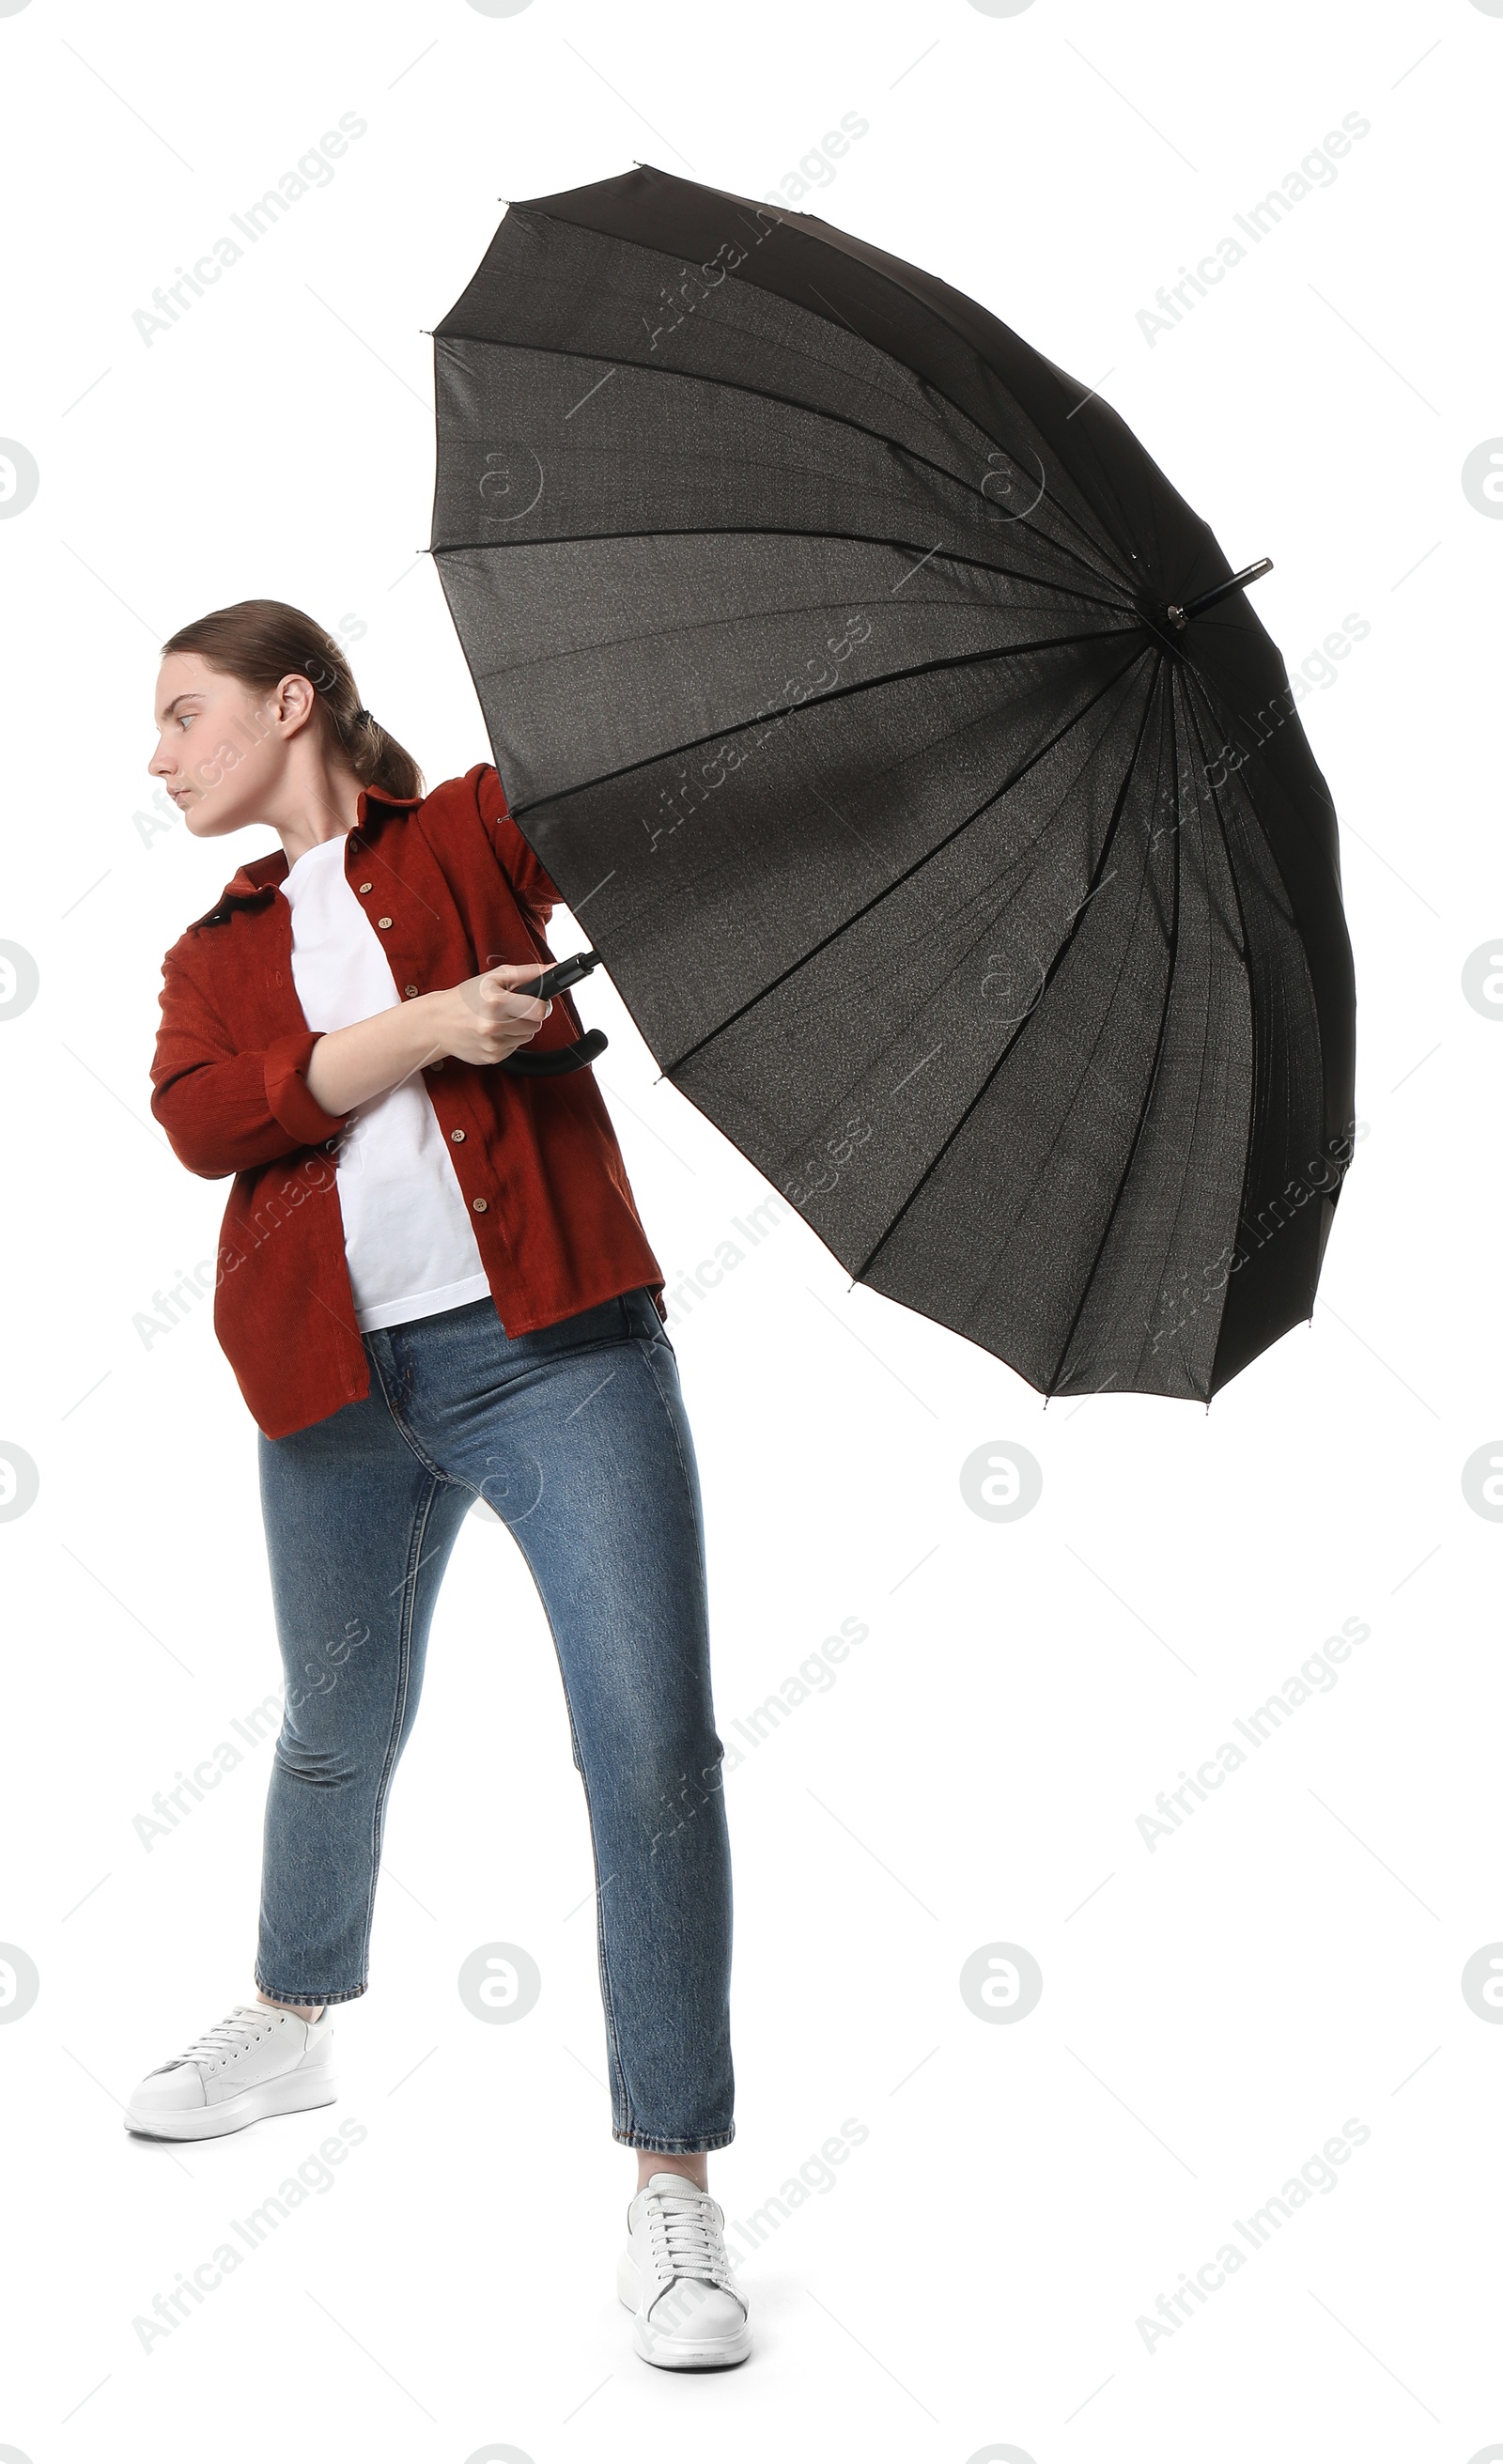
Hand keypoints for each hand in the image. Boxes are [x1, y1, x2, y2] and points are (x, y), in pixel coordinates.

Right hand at [424, 962, 553, 1067]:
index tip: (534, 1001)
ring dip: (519, 1028)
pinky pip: (515, 1048)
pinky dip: (508, 1039)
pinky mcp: (492, 1057)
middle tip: (512, 1009)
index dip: (541, 1005)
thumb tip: (553, 969)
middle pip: (536, 1025)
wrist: (439, 1022)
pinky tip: (493, 1032)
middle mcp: (493, 1025)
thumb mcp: (494, 976)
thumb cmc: (466, 997)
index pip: (540, 1010)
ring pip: (528, 1037)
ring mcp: (493, 1044)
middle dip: (529, 1016)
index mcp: (496, 1002)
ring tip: (499, 1019)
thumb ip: (527, 973)